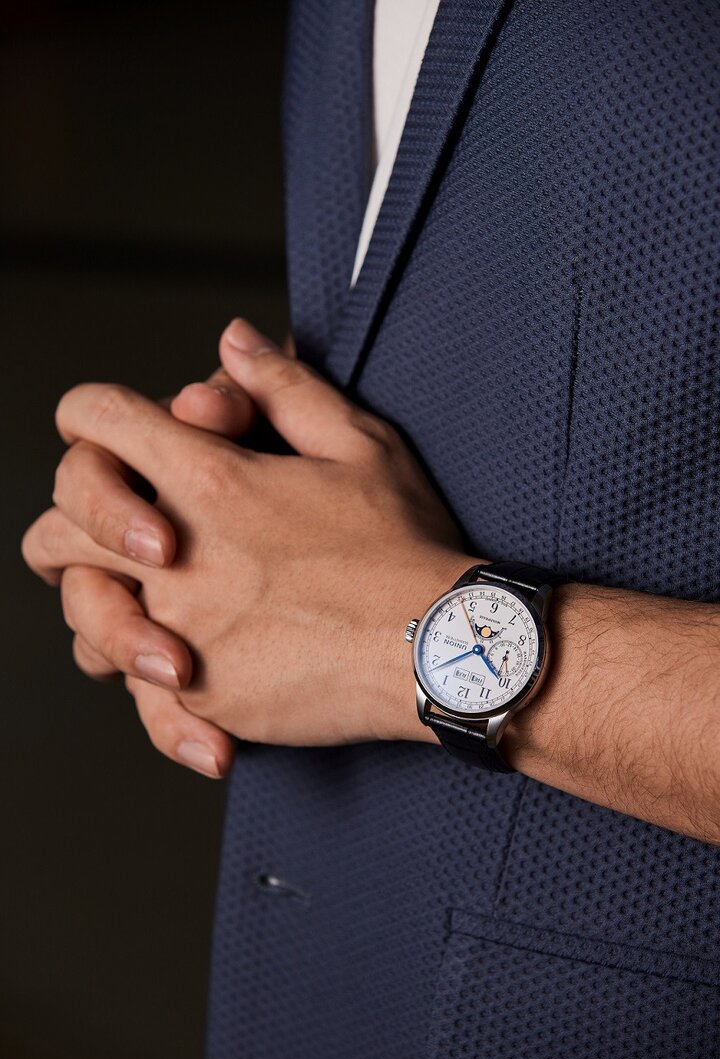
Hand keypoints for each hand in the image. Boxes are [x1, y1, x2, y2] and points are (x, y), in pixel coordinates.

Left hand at [23, 320, 468, 762]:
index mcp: (209, 480)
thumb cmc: (405, 548)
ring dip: (100, 602)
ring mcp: (182, 629)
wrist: (437, 649)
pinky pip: (134, 692)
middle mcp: (176, 556)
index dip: (93, 415)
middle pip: (59, 525)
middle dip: (78, 517)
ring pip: (82, 614)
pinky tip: (183, 673)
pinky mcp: (202, 694)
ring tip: (141, 605)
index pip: (95, 421)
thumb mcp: (359, 444)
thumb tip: (232, 340)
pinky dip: (146, 684)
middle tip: (111, 529)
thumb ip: (284, 386)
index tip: (113, 434)